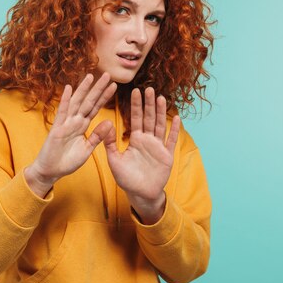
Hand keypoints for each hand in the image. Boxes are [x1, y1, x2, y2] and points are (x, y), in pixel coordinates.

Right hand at [25, 73, 116, 196]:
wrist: (51, 171)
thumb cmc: (67, 161)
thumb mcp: (87, 149)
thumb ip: (97, 136)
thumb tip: (110, 123)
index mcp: (82, 125)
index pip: (95, 108)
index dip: (104, 97)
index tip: (114, 86)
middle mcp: (74, 121)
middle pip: (88, 102)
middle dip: (98, 89)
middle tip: (108, 75)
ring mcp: (65, 123)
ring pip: (76, 103)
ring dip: (83, 90)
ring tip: (91, 76)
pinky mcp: (57, 129)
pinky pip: (62, 113)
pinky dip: (65, 100)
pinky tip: (68, 88)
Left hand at [103, 87, 180, 223]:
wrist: (140, 194)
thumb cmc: (126, 178)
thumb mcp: (114, 159)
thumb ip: (109, 143)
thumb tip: (104, 124)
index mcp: (135, 140)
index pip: (135, 118)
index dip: (136, 105)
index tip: (135, 91)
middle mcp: (147, 140)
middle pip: (149, 118)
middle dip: (149, 104)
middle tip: (149, 89)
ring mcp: (158, 147)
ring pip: (160, 125)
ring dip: (161, 112)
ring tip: (161, 98)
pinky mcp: (167, 156)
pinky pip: (171, 141)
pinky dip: (174, 130)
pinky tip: (177, 118)